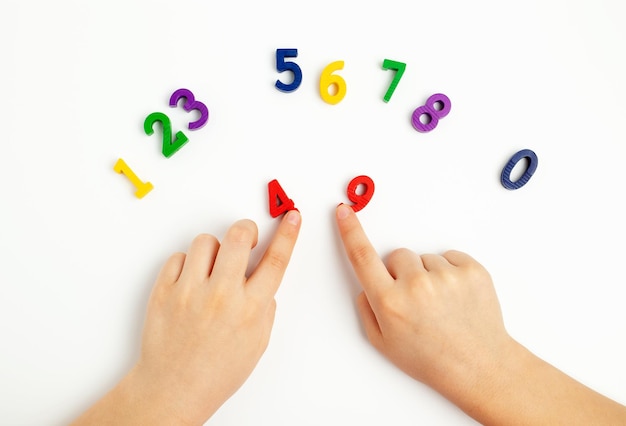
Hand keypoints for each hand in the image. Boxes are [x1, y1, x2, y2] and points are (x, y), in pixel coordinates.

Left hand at [72, 210, 300, 424]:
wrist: (173, 389)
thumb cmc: (215, 372)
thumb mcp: (257, 344)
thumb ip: (265, 308)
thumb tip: (264, 279)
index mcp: (250, 309)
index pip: (276, 260)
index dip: (288, 234)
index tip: (292, 216)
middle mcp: (221, 296)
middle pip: (239, 235)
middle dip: (246, 229)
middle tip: (245, 238)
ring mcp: (190, 291)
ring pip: (205, 240)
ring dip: (213, 249)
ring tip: (211, 268)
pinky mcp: (164, 291)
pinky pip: (178, 257)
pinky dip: (186, 264)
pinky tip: (191, 281)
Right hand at [335, 204, 510, 397]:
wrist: (479, 366)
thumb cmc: (431, 359)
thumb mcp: (383, 343)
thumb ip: (367, 309)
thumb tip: (367, 285)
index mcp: (390, 303)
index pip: (362, 256)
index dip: (350, 231)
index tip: (345, 212)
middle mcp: (416, 286)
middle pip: (398, 255)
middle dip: (401, 272)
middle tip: (416, 299)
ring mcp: (446, 276)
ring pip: (425, 258)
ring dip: (428, 275)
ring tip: (439, 304)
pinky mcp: (471, 271)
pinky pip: (450, 257)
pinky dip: (450, 273)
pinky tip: (454, 297)